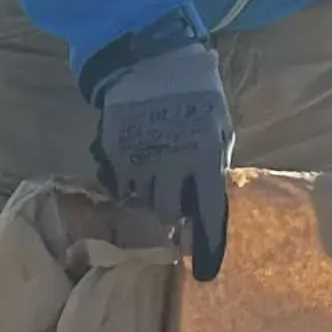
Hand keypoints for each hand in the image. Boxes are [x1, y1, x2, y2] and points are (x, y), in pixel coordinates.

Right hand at [92, 38, 234, 280]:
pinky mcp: (112, 154)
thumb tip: (206, 200)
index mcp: (204, 156)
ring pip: (142, 203)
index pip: (209, 213)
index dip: (208, 246)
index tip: (205, 274)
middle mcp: (170, 165)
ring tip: (155, 183)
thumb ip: (214, 163)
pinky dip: (128, 183)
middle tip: (175, 206)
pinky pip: (120, 184)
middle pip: (168, 214)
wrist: (149, 57)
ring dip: (150, 199)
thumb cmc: (196, 91)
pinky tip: (136, 166)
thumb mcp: (219, 125)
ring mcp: (137, 160)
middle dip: (172, 215)